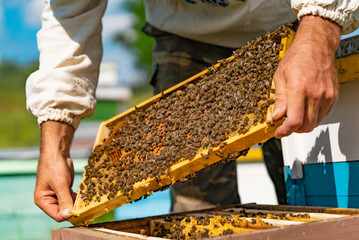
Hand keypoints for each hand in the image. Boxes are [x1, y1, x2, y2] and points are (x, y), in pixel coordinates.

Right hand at [34, 121, 75, 221]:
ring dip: (76, 204)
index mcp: (42, 201)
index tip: (80, 210)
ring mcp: (57, 196)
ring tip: (85, 198)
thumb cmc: (54, 166)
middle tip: (85, 205)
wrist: (57, 153)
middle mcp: (48, 200)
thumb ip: (64, 200)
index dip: (68, 214)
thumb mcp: (60, 184)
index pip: (57, 215)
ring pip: (69, 206)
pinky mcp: (64, 191)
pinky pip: (71, 199)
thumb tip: (68, 215)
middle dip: (73, 209)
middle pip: (63, 212)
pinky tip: (83, 194)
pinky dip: (77, 198)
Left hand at [272, 15, 340, 137]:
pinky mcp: (333, 96)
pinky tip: (305, 110)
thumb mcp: (280, 77)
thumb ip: (279, 99)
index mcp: (299, 89)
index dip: (285, 131)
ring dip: (303, 124)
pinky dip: (313, 117)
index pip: (294, 121)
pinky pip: (323, 115)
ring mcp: (326, 96)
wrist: (317, 46)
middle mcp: (315, 94)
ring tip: (294, 116)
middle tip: (284, 125)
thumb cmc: (298, 57)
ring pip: (315, 123)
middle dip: (293, 129)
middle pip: (305, 126)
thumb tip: (276, 116)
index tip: (279, 132)